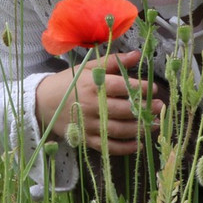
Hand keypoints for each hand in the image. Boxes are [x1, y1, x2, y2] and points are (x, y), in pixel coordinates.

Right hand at [35, 50, 164, 155]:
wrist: (42, 102)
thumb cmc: (68, 82)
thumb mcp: (88, 67)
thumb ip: (113, 61)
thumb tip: (137, 55)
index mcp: (93, 85)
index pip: (122, 87)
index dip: (141, 88)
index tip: (154, 89)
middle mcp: (92, 105)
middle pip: (124, 110)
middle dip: (145, 109)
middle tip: (159, 107)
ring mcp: (89, 125)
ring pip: (119, 130)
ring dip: (140, 128)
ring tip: (155, 124)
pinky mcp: (86, 140)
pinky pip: (109, 146)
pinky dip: (126, 147)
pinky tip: (139, 143)